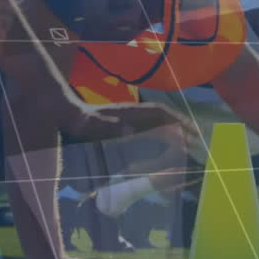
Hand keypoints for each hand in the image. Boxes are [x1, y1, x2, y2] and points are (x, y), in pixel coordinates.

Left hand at [63, 102, 194, 143]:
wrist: (61, 113)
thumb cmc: (74, 121)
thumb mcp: (87, 124)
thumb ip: (105, 126)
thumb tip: (128, 130)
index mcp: (126, 112)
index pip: (157, 112)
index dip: (176, 119)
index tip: (190, 130)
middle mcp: (130, 113)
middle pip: (162, 116)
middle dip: (180, 125)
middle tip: (197, 140)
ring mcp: (127, 118)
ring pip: (156, 122)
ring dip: (172, 130)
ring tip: (187, 143)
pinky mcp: (122, 126)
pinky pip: (147, 129)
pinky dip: (160, 135)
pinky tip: (164, 147)